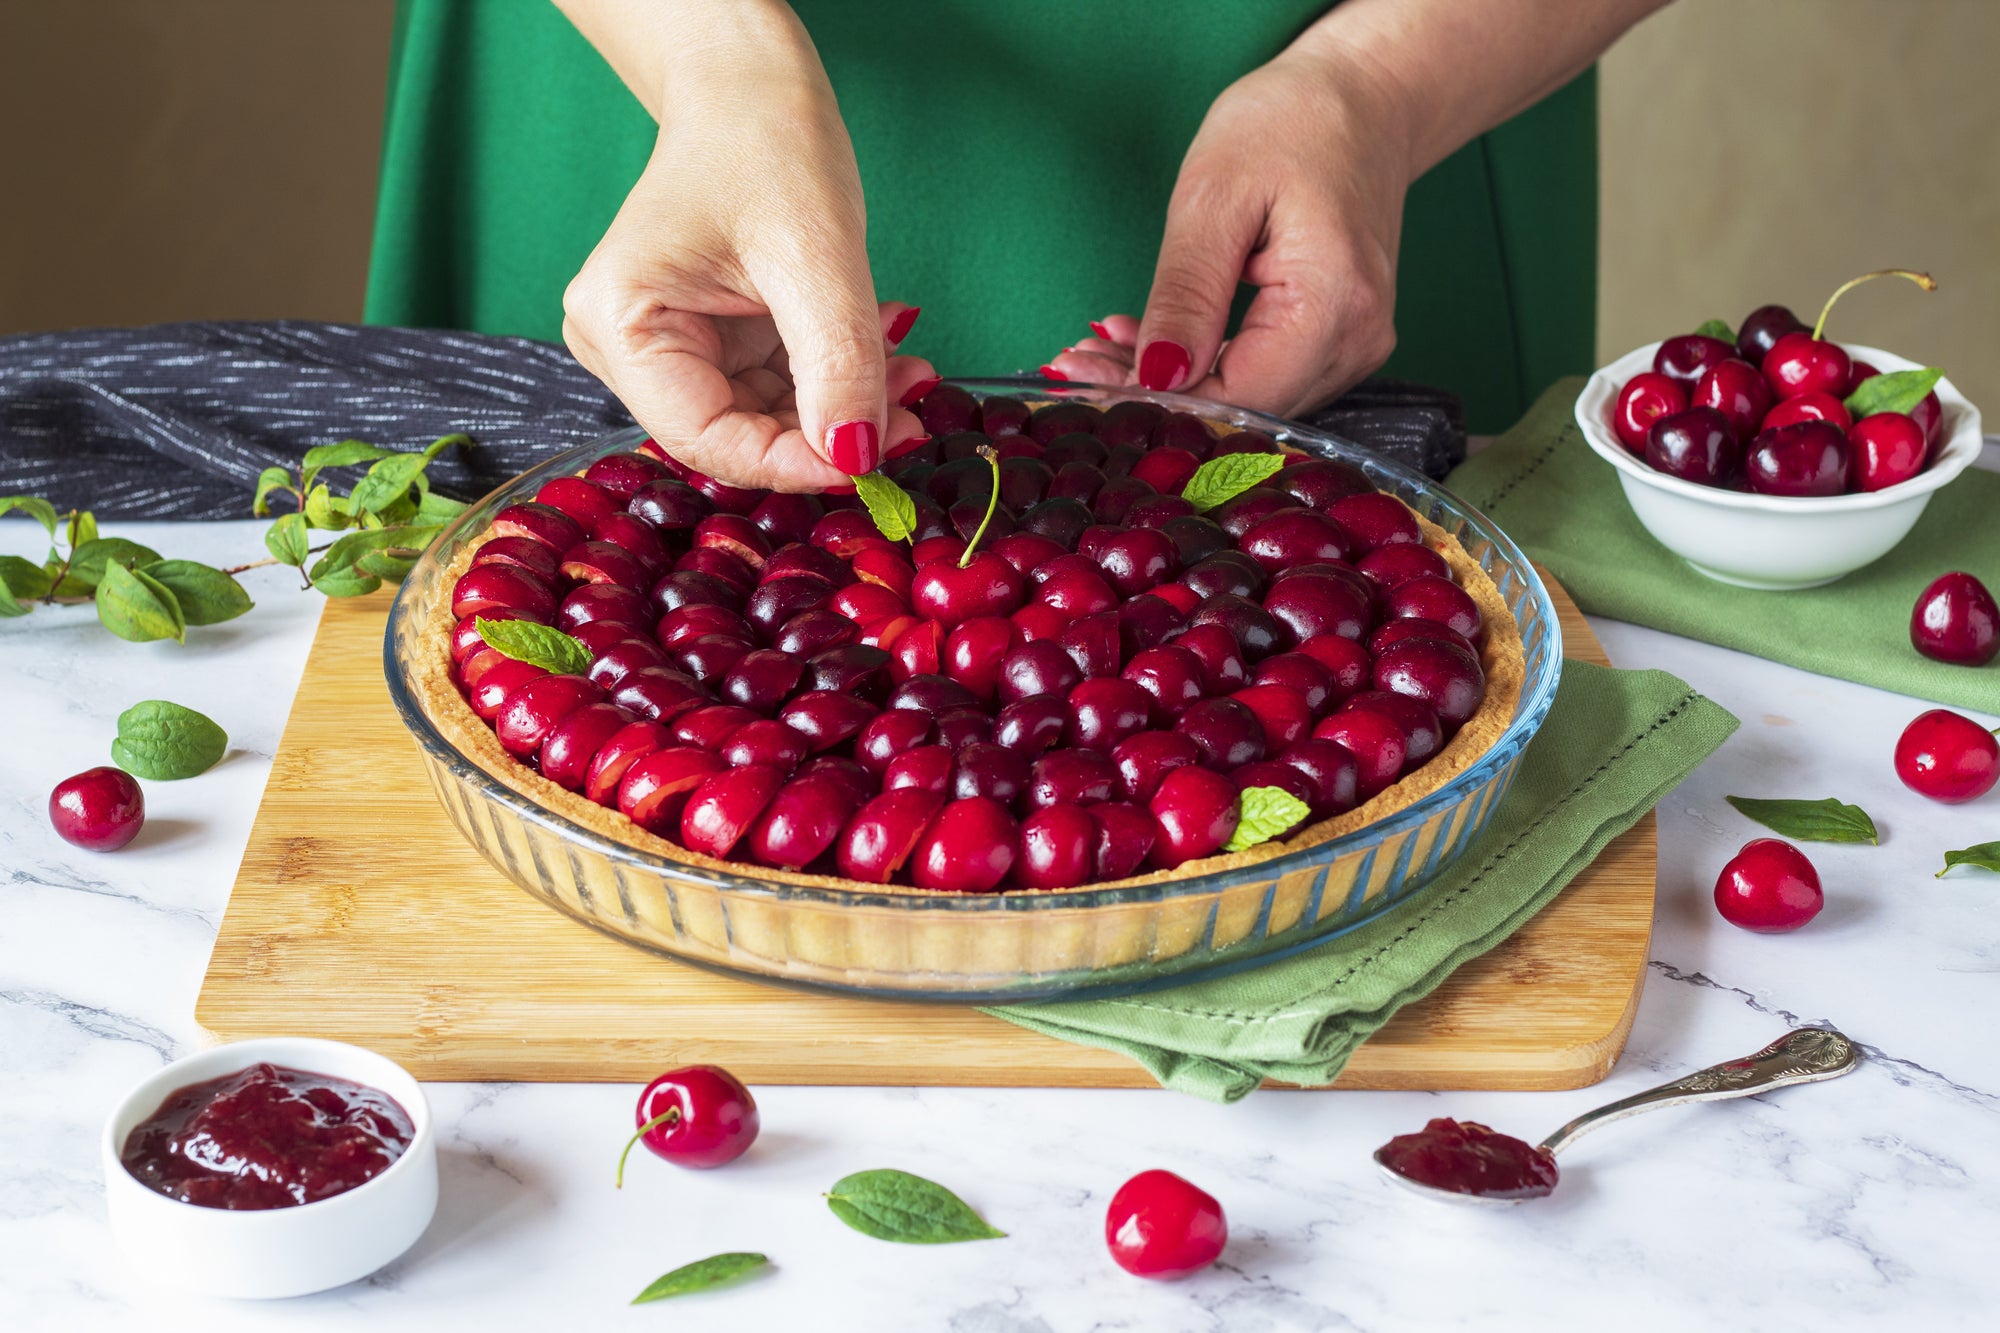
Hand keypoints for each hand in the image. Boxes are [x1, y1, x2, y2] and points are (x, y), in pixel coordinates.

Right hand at [561, 51, 933, 491]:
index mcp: (619, 323)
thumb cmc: (765, 142)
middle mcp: (628, 347)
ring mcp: (669, 347)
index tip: (873, 460)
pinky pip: (781, 389)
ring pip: (769, 419)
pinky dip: (839, 378)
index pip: (706, 440)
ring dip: (846, 404)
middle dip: (830, 431)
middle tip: (911, 413)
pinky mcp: (712, 343)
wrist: (752, 86)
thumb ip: (835, 364)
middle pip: (737, 435)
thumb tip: (857, 459)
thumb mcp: (814, 255)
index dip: (792, 463)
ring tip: (909, 368)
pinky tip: (884, 347)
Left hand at [1046, 48, 1409, 417]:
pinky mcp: (1342, 338)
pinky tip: (1156, 340)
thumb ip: (1188, 295)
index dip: (1152, 398)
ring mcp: (1355, 343)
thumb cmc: (1291, 125)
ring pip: (1251, 394)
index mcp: (1333, 304)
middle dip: (1154, 391)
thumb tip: (1158, 377)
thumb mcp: (1215, 197)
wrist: (1364, 99)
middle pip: (1242, 403)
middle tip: (1076, 359)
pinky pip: (1267, 371)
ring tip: (1106, 345)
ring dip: (1174, 380)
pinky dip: (1206, 362)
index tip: (1078, 373)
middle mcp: (1356, 339)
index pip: (1234, 395)